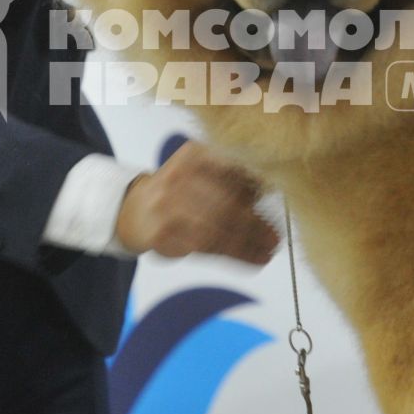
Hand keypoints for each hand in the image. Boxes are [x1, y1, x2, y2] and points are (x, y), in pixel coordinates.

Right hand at [113, 141, 277, 265]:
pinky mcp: (162, 233)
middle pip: (226, 203)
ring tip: (268, 252)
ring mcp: (166, 205)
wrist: (133, 210)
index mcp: (194, 154)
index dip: (260, 189)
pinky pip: (204, 248)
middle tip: (277, 238)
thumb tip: (275, 189)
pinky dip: (234, 255)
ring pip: (217, 229)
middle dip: (256, 223)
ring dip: (248, 244)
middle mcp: (178, 175)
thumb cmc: (181, 192)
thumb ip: (236, 180)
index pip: (233, 170)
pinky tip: (252, 259)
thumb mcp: (204, 173)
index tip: (280, 205)